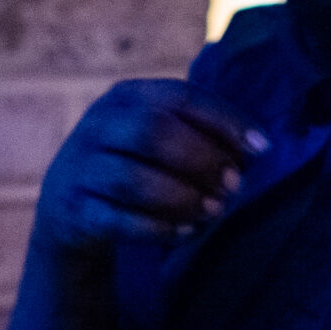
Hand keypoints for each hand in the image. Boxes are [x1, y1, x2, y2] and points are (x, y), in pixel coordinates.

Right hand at [31, 80, 267, 256]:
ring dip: (182, 198)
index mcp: (126, 97)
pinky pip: (116, 221)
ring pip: (133, 180)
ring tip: (214, 212)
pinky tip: (185, 233)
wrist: (68, 209)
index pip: (180, 96)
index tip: (262, 149)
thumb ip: (200, 136)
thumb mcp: (157, 138)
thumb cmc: (134, 166)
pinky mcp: (71, 211)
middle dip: (202, 160)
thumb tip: (256, 151)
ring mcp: (79, 168)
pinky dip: (157, 229)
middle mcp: (97, 125)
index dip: (225, 120)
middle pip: (152, 131)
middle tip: (235, 186)